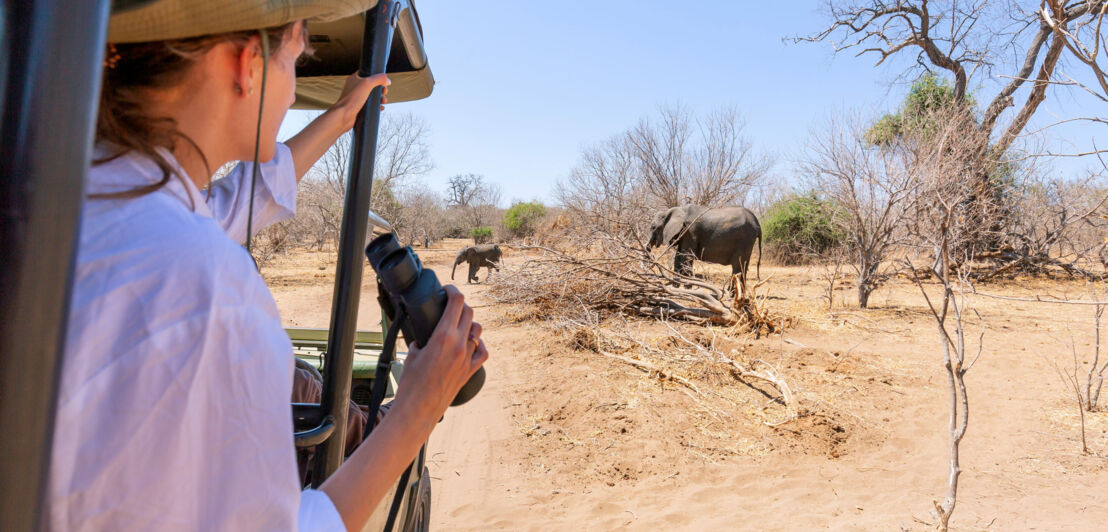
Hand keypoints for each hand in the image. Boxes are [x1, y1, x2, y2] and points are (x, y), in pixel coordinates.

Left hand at [331, 72, 389, 128]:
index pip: (367, 73)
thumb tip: (387, 80)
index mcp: (355, 79)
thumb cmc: (352, 98)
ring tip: (384, 101)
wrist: (344, 115)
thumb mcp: (367, 83)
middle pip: (372, 85)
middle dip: (381, 89)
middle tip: (384, 92)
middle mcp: (355, 87)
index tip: (383, 81)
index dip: (376, 76)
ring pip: (372, 96)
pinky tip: (381, 108)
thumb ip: (378, 79)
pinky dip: (377, 106)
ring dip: (380, 98)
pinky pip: (370, 105)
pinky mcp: (359, 107)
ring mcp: (357, 98)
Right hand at [393, 285, 487, 422]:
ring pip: (478, 331)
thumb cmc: (411, 383)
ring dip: (470, 324)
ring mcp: (467, 358)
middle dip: (460, 305)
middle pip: (469, 313)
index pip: (456, 302)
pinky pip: (483, 352)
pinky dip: (479, 344)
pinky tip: (473, 343)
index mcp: (443, 336)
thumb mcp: (412, 354)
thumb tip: (421, 336)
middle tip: (451, 305)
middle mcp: (459, 344)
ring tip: (460, 325)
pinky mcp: (470, 371)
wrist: (419, 409)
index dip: (453, 290)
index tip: (447, 289)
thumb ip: (420, 340)